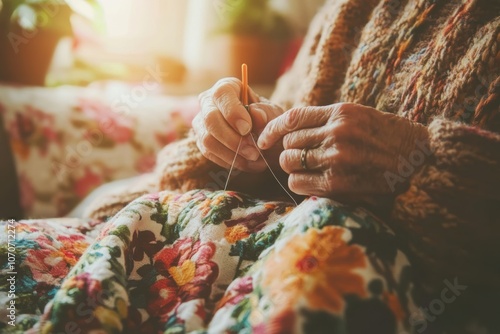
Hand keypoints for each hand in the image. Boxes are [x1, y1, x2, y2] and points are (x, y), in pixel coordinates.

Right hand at [194, 78, 284, 172]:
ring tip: (254, 159)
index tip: (247, 129)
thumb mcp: (272, 113)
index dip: (233, 112)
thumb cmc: (267, 119)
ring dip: (232, 153)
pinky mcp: (202, 141)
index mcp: (227, 88)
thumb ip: (266, 112)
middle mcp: (208, 102)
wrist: (263, 136)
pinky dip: (230, 161)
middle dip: (233, 139)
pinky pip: (209, 153)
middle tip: (254, 151)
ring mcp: (201, 123)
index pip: (222, 94)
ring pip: (207, 139)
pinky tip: (248, 164)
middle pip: (210, 119)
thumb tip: (255, 114)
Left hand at [258, 103, 429, 199]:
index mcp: (342, 112)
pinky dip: (299, 183)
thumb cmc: (388, 139)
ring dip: (294, 168)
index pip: (293, 117)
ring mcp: (337, 158)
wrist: (420, 163)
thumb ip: (327, 120)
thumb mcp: (360, 117)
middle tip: (301, 157)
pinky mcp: (338, 183)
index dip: (273, 129)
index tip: (264, 139)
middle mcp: (337, 132)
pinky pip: (298, 182)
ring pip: (290, 162)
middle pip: (289, 142)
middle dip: (289, 151)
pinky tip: (312, 182)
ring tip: (309, 169)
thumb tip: (290, 129)